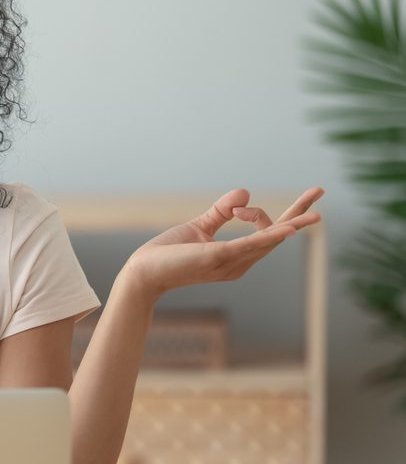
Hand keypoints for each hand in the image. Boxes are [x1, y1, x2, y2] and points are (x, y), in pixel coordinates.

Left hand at [123, 187, 324, 299]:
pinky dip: (269, 236)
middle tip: (320, 191)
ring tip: (317, 213)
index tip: (235, 207)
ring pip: (268, 239)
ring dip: (293, 223)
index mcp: (238, 256)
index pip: (265, 230)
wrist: (144, 272)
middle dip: (299, 214)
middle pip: (277, 235)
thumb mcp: (200, 227)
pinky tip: (289, 228)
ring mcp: (231, 262)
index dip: (256, 211)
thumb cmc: (170, 253)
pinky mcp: (219, 258)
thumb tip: (245, 192)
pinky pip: (250, 245)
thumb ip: (222, 212)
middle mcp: (240, 263)